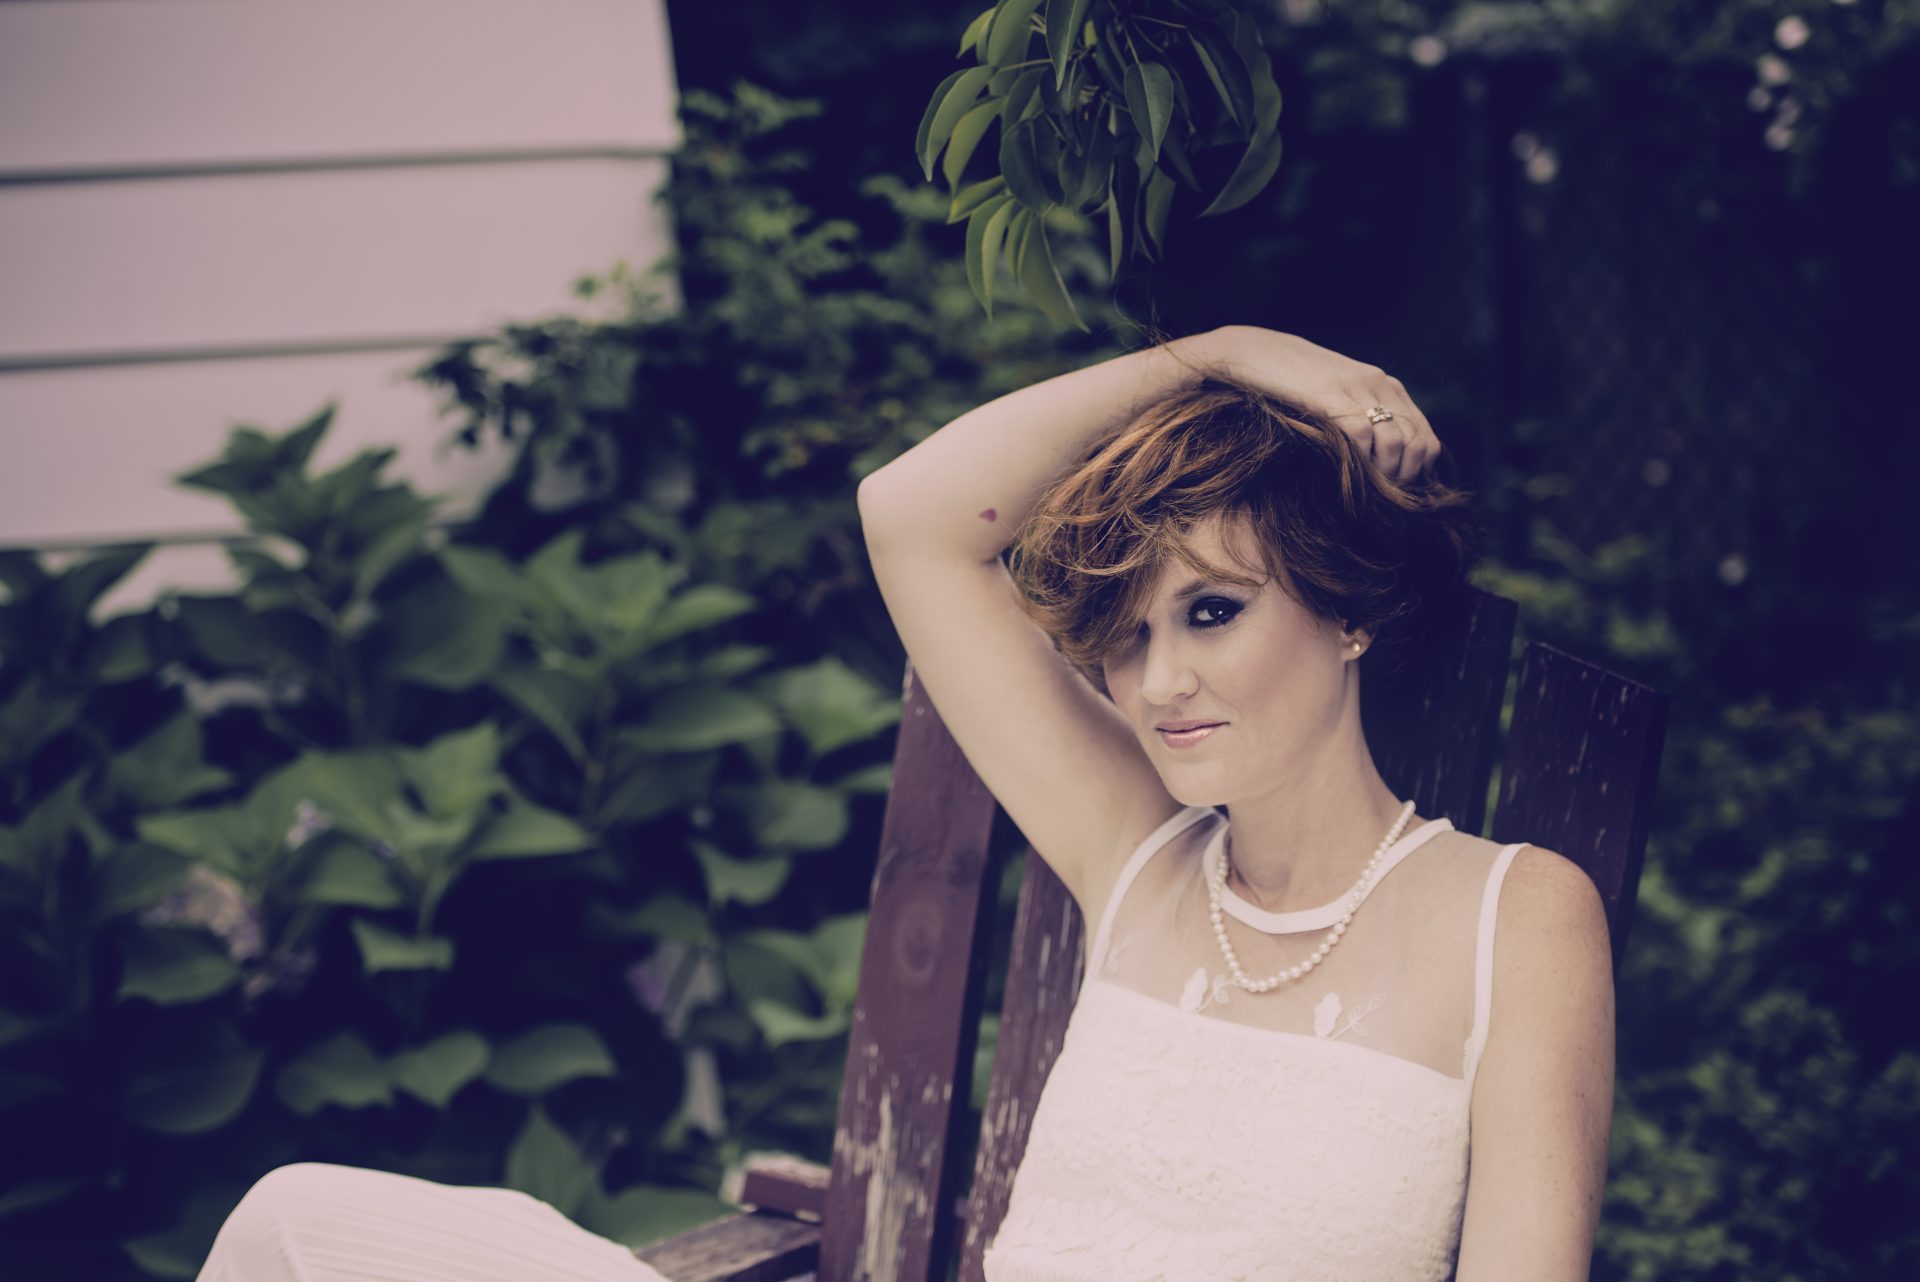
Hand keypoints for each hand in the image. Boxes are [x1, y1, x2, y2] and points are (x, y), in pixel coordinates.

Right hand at [1195, 326, 1441, 484]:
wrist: (1254, 353)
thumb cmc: (1289, 384)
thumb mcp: (1336, 398)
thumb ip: (1360, 418)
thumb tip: (1377, 462)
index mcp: (1384, 386)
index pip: (1425, 435)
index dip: (1418, 470)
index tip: (1398, 492)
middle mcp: (1378, 385)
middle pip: (1416, 442)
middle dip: (1405, 477)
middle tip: (1384, 499)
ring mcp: (1356, 388)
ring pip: (1395, 441)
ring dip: (1384, 474)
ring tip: (1367, 492)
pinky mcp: (1331, 395)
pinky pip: (1362, 435)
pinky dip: (1360, 462)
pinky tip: (1346, 476)